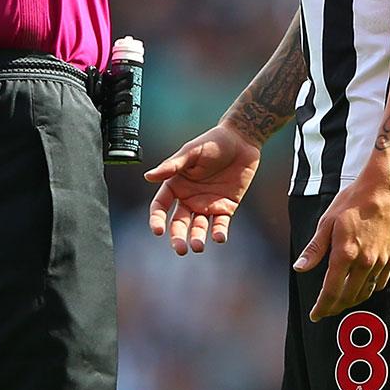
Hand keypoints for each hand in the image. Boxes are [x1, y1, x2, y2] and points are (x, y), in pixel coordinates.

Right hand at [145, 121, 260, 253]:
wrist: (241, 140)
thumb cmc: (213, 142)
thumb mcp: (191, 152)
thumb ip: (172, 166)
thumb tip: (148, 176)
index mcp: (176, 184)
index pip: (161, 205)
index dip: (157, 219)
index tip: (158, 231)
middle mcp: (189, 197)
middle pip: (178, 222)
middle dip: (177, 237)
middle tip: (180, 249)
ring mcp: (207, 204)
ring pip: (198, 227)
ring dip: (197, 238)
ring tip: (197, 247)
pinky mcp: (226, 207)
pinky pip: (220, 224)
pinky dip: (219, 233)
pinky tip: (219, 237)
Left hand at [294, 175, 389, 321]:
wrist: (383, 190)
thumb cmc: (353, 201)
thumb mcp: (326, 222)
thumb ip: (314, 249)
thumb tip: (300, 267)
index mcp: (345, 253)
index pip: (331, 291)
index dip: (322, 306)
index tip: (315, 314)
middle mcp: (364, 262)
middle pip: (348, 297)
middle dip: (334, 307)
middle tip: (325, 310)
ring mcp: (380, 261)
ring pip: (364, 293)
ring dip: (351, 301)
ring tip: (340, 302)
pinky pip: (379, 283)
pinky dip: (368, 290)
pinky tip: (360, 287)